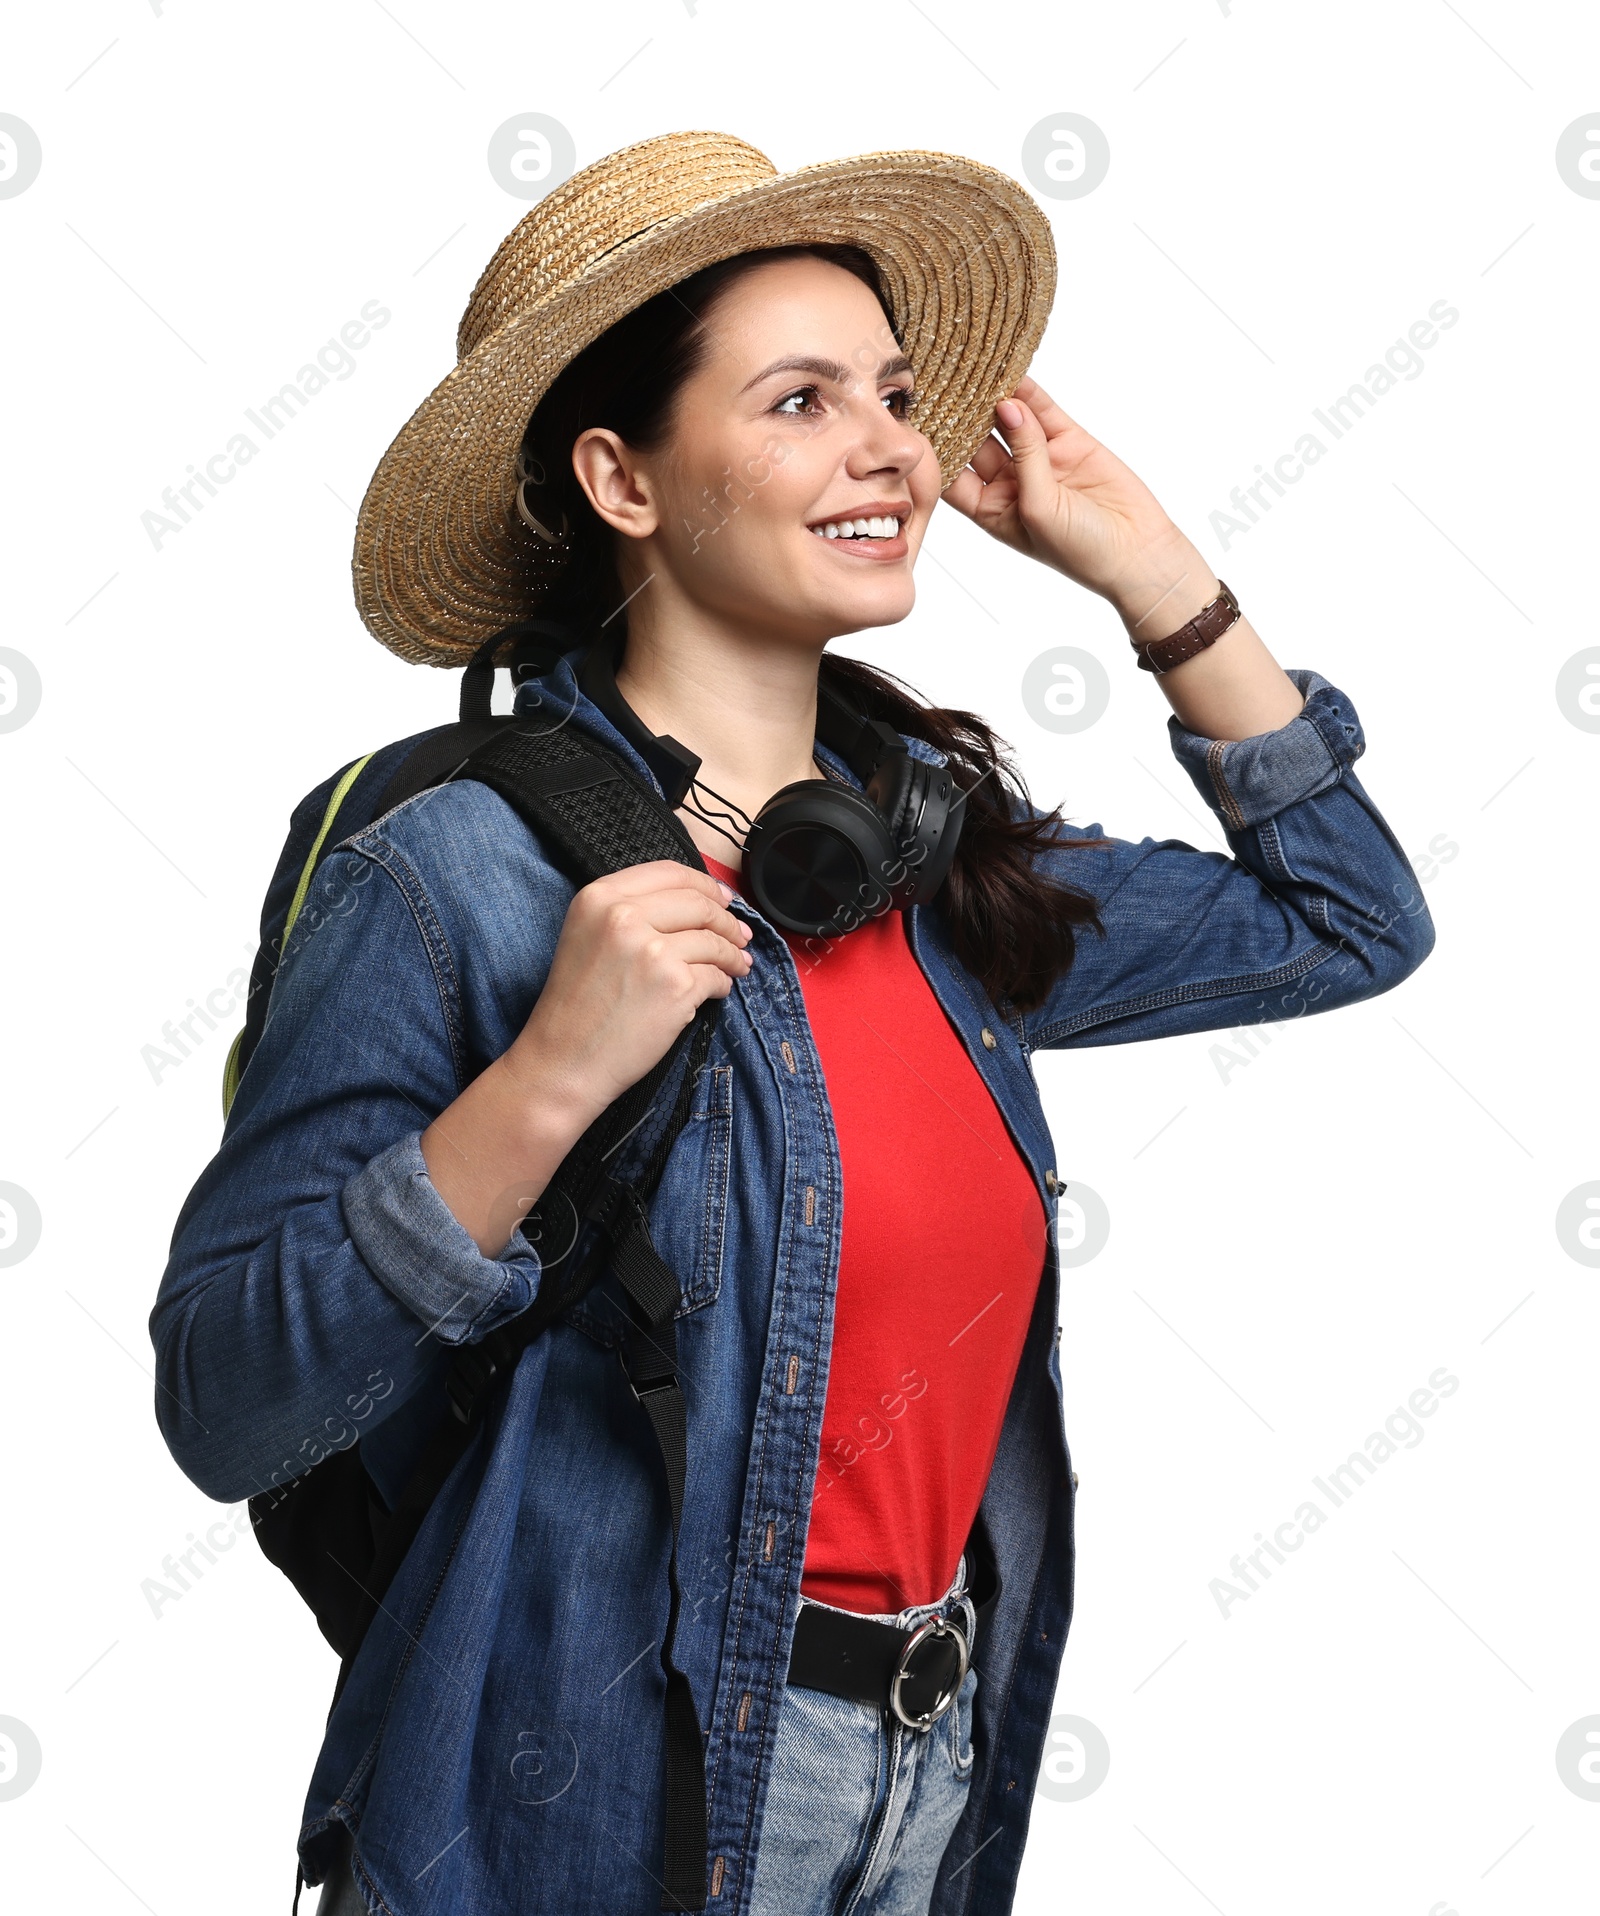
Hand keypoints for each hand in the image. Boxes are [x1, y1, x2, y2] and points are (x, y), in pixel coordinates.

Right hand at [509, 862, 751, 1124]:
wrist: (564, 1060)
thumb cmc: (576, 1006)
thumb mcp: (587, 936)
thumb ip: (629, 911)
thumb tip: (697, 903)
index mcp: (599, 898)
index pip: (669, 873)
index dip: (705, 884)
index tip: (722, 898)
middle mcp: (624, 917)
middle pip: (699, 904)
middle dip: (727, 920)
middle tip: (740, 934)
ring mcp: (653, 951)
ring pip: (713, 941)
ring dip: (732, 954)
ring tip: (738, 964)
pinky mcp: (676, 986)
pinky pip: (716, 976)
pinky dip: (723, 983)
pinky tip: (718, 990)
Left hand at [941, 375, 1197, 619]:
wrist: (1136, 551)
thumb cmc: (1080, 549)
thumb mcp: (1039, 508)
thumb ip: (1023, 455)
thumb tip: (1008, 404)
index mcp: (990, 509)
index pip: (953, 473)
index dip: (936, 447)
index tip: (915, 418)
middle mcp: (1009, 482)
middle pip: (975, 440)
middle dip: (959, 414)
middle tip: (939, 378)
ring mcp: (1038, 459)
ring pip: (1008, 420)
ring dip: (992, 396)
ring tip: (971, 364)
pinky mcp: (1068, 441)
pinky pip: (1043, 409)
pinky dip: (1028, 390)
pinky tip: (1010, 368)